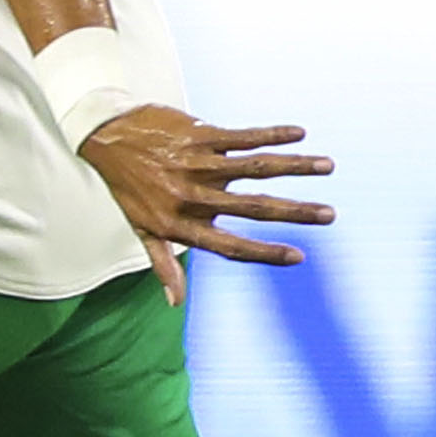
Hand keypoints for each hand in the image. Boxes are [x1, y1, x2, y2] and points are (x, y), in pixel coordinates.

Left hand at [77, 104, 332, 300]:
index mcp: (180, 224)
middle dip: (294, 212)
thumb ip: (163, 264)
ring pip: (253, 167)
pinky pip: (242, 136)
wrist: (106, 135)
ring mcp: (197, 164)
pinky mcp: (199, 136)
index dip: (263, 253)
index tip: (298, 257)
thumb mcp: (142, 229)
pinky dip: (272, 134)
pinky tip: (299, 133)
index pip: (228, 246)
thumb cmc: (129, 187)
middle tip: (329, 215)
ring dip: (294, 165)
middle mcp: (191, 196)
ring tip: (327, 166)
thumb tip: (175, 303)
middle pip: (250, 208)